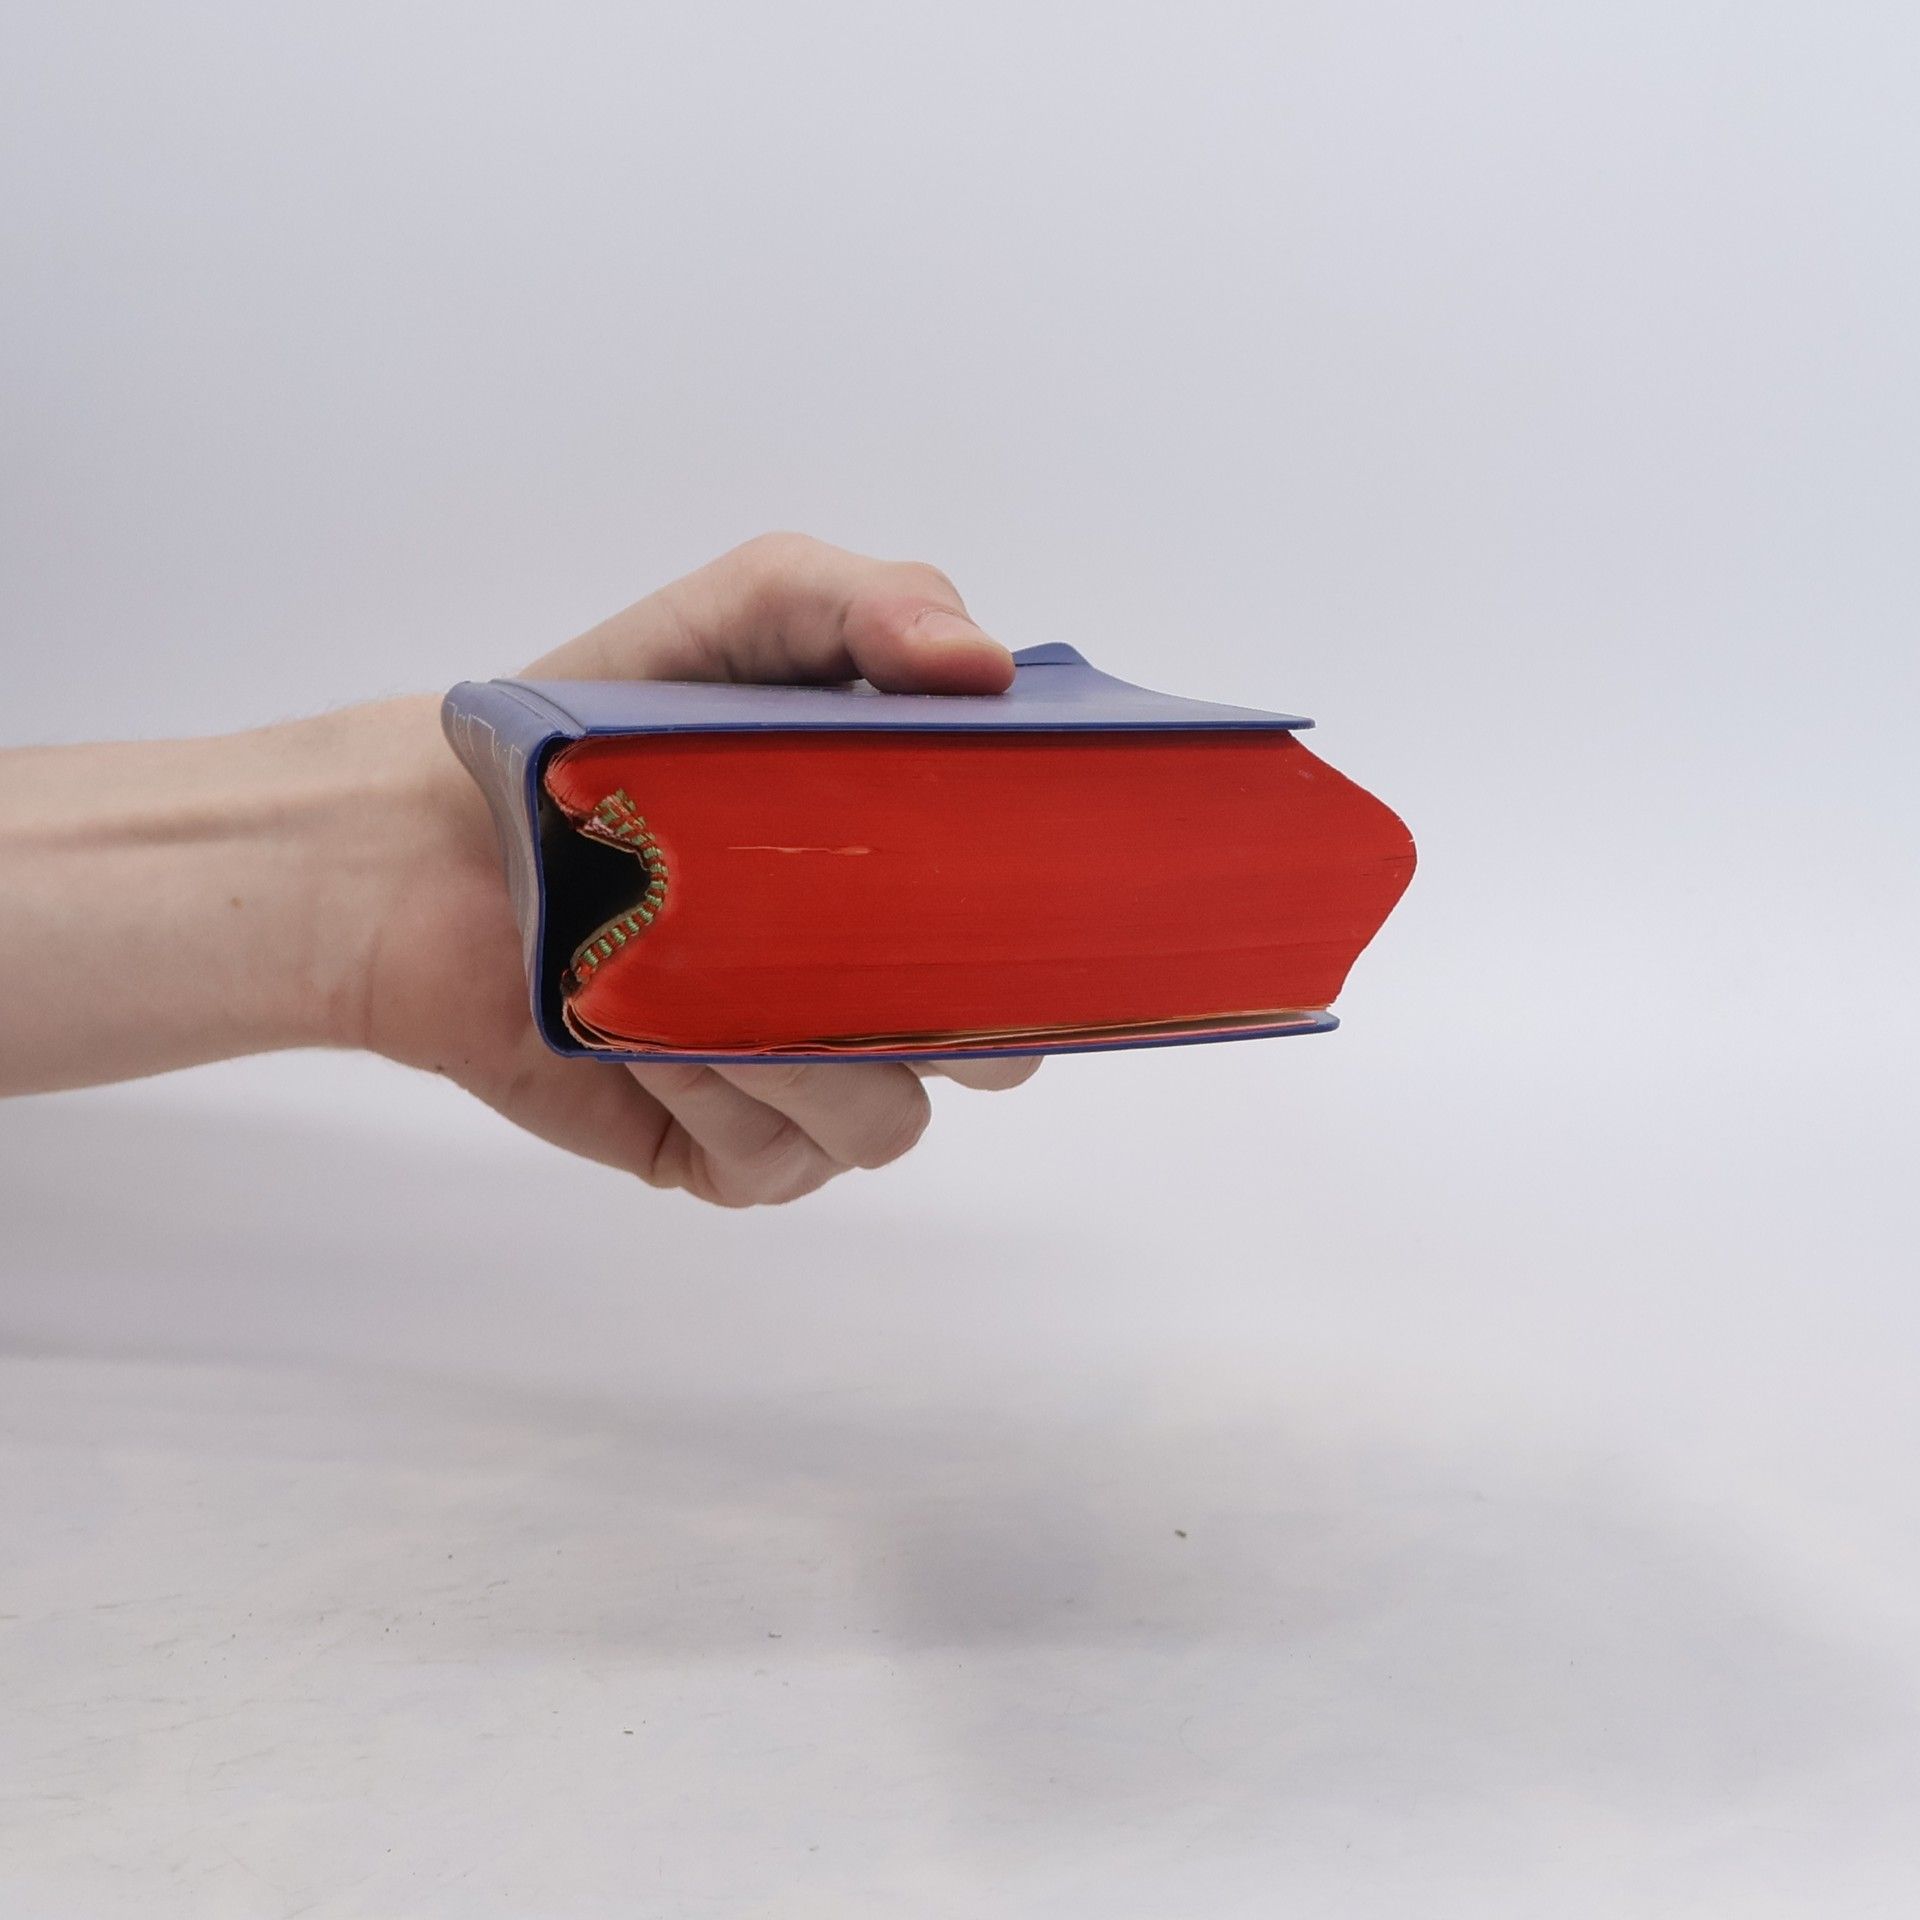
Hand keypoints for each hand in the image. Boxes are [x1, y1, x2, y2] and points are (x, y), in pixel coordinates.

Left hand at [358, 535, 1039, 1205]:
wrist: (435, 842)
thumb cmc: (607, 728)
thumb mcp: (747, 616)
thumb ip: (873, 603)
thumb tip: (986, 666)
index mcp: (928, 886)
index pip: (1057, 935)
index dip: (1064, 920)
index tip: (1021, 868)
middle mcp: (887, 995)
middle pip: (1003, 1050)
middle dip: (953, 1003)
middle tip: (864, 929)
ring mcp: (814, 1086)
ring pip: (891, 1118)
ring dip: (807, 1049)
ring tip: (703, 974)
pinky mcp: (731, 1155)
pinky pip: (783, 1158)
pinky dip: (722, 1092)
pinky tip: (652, 1029)